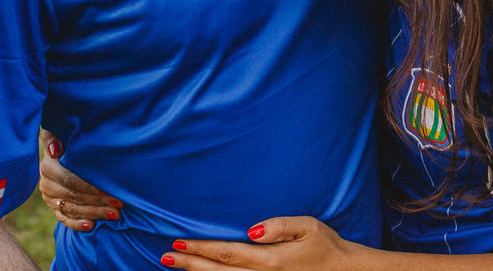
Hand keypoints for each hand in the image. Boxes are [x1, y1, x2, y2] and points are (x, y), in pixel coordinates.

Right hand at [37, 129, 123, 231]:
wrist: (64, 152)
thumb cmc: (69, 140)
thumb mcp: (62, 134)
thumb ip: (56, 137)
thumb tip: (55, 149)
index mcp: (48, 166)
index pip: (70, 179)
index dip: (91, 186)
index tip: (111, 189)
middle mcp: (46, 184)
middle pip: (74, 196)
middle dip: (98, 201)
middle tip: (120, 204)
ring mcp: (50, 199)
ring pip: (72, 209)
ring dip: (94, 213)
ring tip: (115, 214)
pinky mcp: (55, 209)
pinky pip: (65, 220)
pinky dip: (78, 224)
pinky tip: (92, 226)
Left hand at [163, 217, 359, 270]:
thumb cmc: (326, 246)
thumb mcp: (309, 226)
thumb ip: (280, 226)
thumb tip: (252, 230)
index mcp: (271, 261)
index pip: (227, 253)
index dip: (201, 249)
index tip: (178, 243)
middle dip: (190, 265)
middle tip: (166, 257)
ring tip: (176, 268)